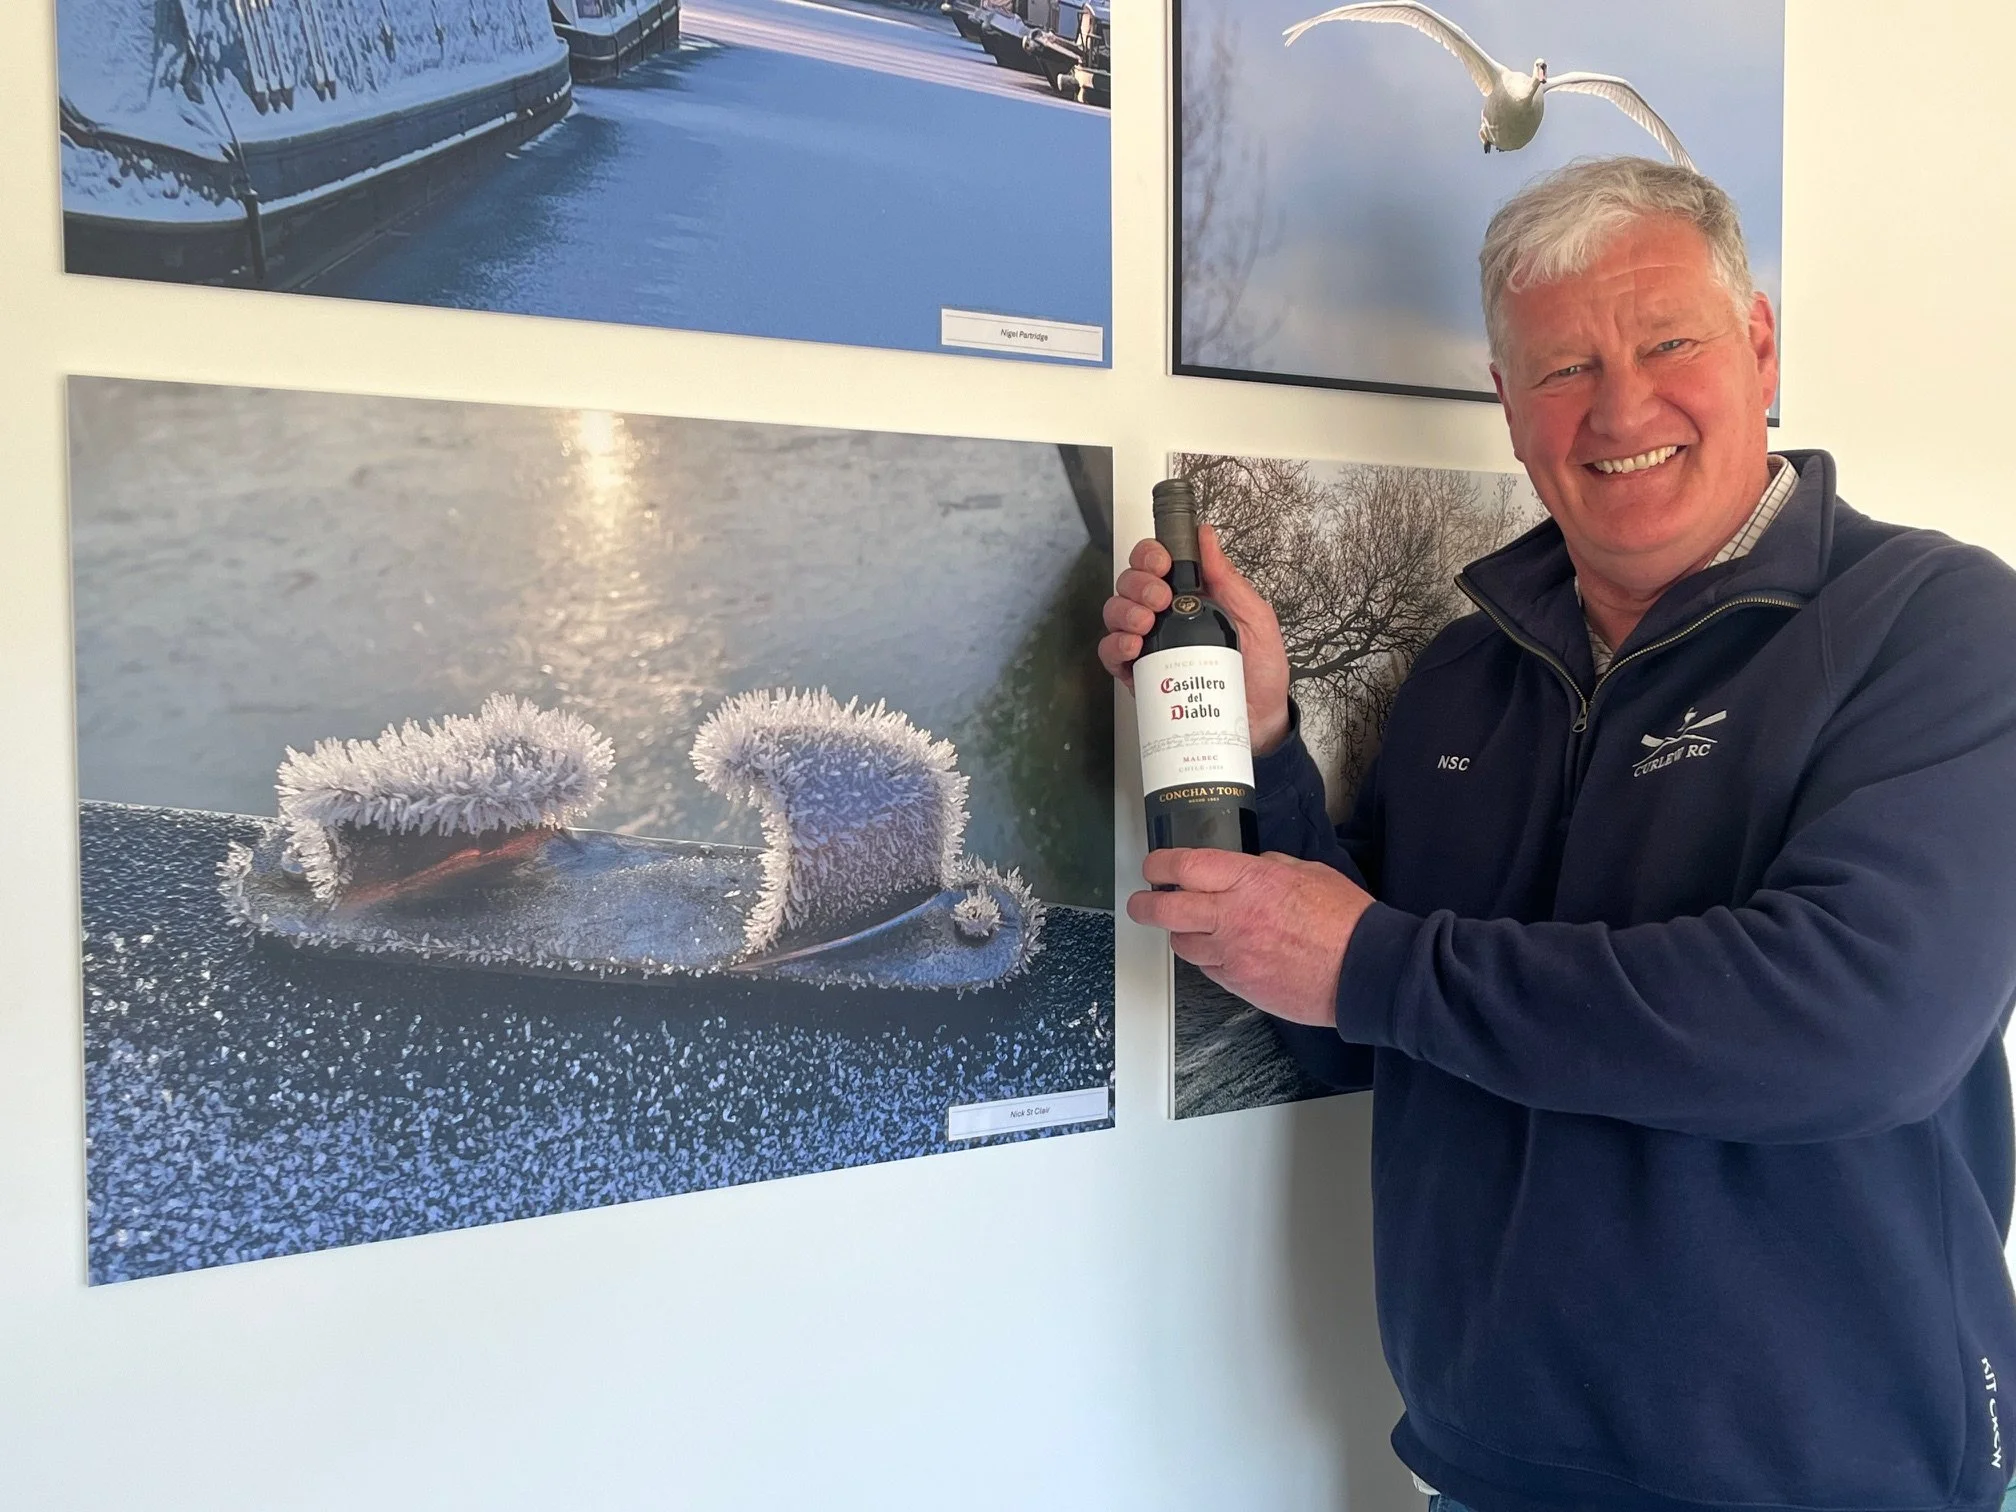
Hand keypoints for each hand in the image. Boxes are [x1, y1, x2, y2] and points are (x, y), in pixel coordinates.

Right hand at [1099, 522, 1293, 754]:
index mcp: (1190, 596)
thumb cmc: (1260, 671)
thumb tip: (1208, 537)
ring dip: (1125, 612)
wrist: (1260, 721)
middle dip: (1139, 583)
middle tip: (1160, 598)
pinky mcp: (1141, 675)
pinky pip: (1111, 654)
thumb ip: (1229, 579)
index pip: (1156, 563)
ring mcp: (1151, 645)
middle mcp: (1165, 617)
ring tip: (1146, 624)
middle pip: (1130, 583)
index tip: (1163, 563)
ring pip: (1115, 613)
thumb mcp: (1255, 617)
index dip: (1150, 555)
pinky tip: (1133, 646)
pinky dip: (1115, 646)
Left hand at [1126, 848, 1373, 1026]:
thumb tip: (1246, 868)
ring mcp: (1234, 955)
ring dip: (1179, 933)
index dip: (1159, 864)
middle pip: (1166, 909)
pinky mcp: (1241, 985)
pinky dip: (1209, 959)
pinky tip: (1222, 952)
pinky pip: (1210, 969)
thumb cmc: (1344, 919)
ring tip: (1187, 927)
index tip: (1153, 865)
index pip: (1185, 866)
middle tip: (1141, 902)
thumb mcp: (1307, 872)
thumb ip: (1268, 867)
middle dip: (1145, 904)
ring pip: (1183, 944)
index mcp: (1250, 880)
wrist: (1364, 970)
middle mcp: (1233, 916)